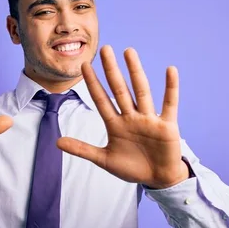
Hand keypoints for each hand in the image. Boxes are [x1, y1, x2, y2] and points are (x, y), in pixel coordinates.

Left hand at [57, 45, 188, 188]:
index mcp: (115, 125)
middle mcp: (131, 117)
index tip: (84, 65)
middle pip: (119, 90)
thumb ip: (82, 150)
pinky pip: (169, 104)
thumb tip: (57, 142)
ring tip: (129, 52)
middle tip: (105, 49)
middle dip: (111, 70)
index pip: (101, 100)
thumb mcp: (104, 160)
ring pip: (141, 91)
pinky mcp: (167, 125)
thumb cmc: (132, 167)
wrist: (157, 178)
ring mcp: (149, 119)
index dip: (93, 83)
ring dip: (135, 72)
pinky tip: (170, 70)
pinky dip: (171, 88)